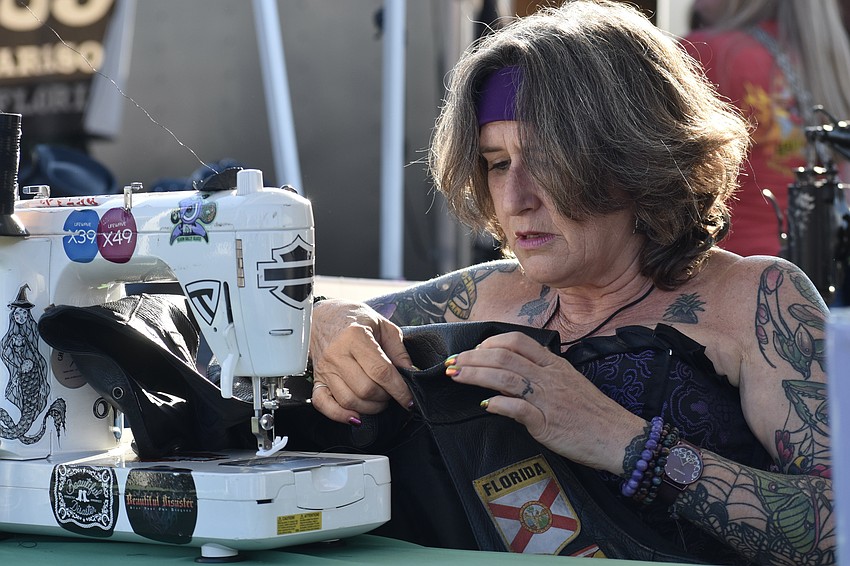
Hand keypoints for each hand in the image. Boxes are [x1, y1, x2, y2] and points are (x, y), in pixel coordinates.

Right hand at [308, 299, 414, 423]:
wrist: (323, 316)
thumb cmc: (355, 319)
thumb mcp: (383, 326)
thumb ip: (398, 350)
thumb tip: (411, 374)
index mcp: (355, 336)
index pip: (381, 371)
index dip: (399, 389)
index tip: (409, 399)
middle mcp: (337, 353)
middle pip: (365, 389)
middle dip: (385, 398)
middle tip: (392, 394)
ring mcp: (325, 368)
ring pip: (349, 400)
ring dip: (369, 408)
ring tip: (379, 400)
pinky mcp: (317, 379)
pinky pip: (323, 404)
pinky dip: (340, 415)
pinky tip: (355, 416)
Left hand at [446, 332, 644, 473]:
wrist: (619, 437)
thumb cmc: (593, 413)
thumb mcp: (568, 383)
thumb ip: (541, 374)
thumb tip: (510, 372)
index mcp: (554, 364)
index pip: (517, 340)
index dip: (489, 343)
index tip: (473, 350)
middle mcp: (549, 377)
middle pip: (503, 357)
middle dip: (472, 358)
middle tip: (451, 363)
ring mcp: (548, 399)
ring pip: (506, 377)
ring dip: (476, 374)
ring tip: (455, 376)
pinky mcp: (548, 423)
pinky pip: (519, 409)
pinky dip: (498, 404)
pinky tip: (483, 404)